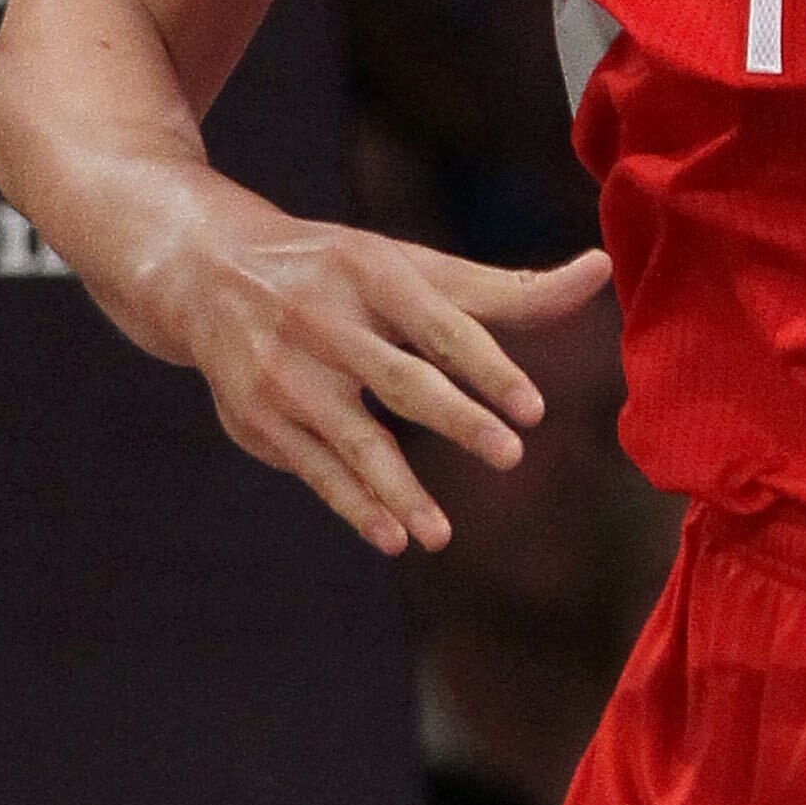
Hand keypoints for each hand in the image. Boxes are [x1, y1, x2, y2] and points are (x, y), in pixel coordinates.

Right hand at [170, 203, 610, 556]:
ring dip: (397, 488)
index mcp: (371, 273)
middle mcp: (324, 321)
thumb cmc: (337, 272)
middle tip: (511, 456)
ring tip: (441, 535)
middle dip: (456, 418)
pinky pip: (315, 470)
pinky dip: (353, 505)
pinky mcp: (259, 419)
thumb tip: (600, 271)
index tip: (532, 409)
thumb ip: (504, 289)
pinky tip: (393, 538)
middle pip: (400, 379)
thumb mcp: (409, 267)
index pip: (439, 323)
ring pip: (352, 438)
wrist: (205, 275)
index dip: (486, 366)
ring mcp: (287, 374)